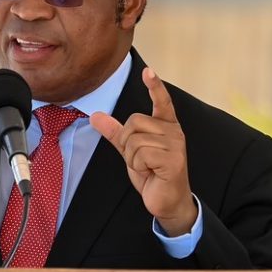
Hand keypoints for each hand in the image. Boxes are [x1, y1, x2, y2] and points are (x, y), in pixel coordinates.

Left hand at [90, 67, 196, 235]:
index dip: (155, 86)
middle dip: (127, 142)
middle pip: (134, 121)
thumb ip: (115, 132)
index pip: (162, 101)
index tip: (148, 70)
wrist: (167, 201)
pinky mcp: (173, 160)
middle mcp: (174, 132)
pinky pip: (141, 154)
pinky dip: (138, 166)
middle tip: (140, 159)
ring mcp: (176, 145)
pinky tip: (151, 172)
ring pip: (135, 139)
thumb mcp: (130, 150)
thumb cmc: (152, 174)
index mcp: (166, 126)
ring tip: (147, 167)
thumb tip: (96, 116)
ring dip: (132, 158)